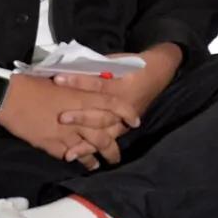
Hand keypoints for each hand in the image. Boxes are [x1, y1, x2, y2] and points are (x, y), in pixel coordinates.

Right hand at [0, 74, 139, 170]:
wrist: (9, 96)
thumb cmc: (34, 83)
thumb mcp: (62, 80)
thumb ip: (79, 89)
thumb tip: (91, 92)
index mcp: (82, 96)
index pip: (113, 105)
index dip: (127, 113)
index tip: (135, 121)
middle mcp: (79, 116)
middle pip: (106, 133)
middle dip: (114, 145)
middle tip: (119, 153)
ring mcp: (67, 132)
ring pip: (92, 147)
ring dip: (101, 156)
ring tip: (106, 162)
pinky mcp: (54, 144)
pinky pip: (74, 155)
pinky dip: (82, 160)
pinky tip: (86, 164)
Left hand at [52, 44, 182, 163]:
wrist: (158, 73)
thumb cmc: (134, 64)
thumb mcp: (117, 61)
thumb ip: (96, 67)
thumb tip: (70, 68)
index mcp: (122, 86)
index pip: (97, 84)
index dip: (78, 82)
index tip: (58, 79)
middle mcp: (124, 106)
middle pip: (101, 115)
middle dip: (81, 117)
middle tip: (62, 118)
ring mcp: (124, 120)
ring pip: (105, 134)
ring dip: (87, 144)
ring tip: (70, 154)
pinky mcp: (123, 127)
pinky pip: (108, 141)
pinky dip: (93, 150)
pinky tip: (78, 157)